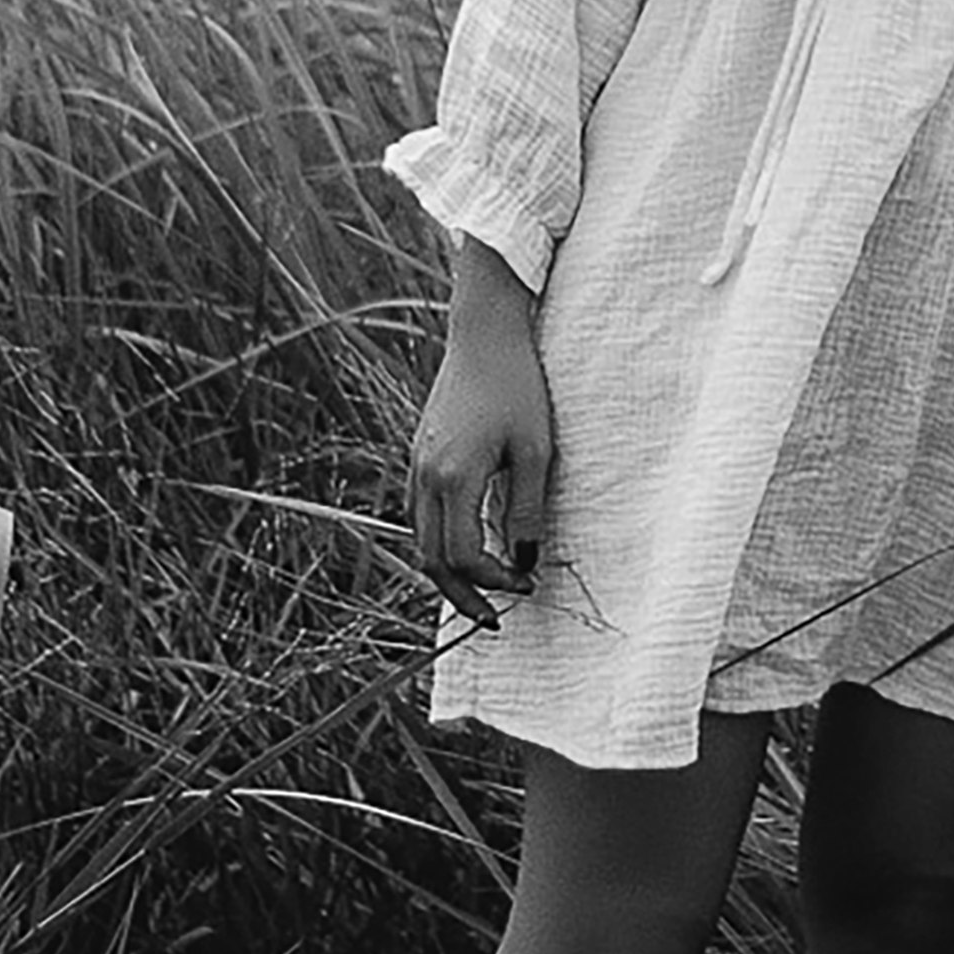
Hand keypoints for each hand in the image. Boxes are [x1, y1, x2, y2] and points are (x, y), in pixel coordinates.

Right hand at [402, 305, 553, 627]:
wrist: (484, 336)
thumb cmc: (518, 387)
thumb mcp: (536, 450)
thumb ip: (528, 510)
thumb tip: (524, 561)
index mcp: (455, 477)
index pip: (463, 557)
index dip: (493, 581)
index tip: (526, 584)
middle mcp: (426, 477)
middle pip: (432, 561)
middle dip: (463, 596)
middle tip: (493, 618)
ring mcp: (416, 466)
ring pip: (420, 540)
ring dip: (448, 572)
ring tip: (482, 588)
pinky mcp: (418, 456)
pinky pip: (419, 515)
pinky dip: (438, 542)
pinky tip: (465, 546)